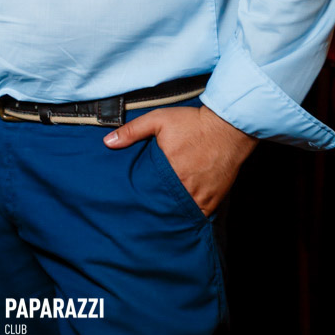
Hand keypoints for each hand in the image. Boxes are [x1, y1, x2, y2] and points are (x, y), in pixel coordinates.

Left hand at [103, 103, 255, 215]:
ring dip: (171, 213)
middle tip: (142, 212)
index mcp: (168, 170)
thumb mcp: (159, 119)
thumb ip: (132, 131)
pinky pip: (198, 215)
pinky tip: (180, 214)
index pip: (147, 193)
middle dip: (153, 208)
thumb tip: (108, 142)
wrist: (227, 127)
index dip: (139, 198)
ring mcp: (201, 196)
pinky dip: (189, 215)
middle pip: (163, 206)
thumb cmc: (192, 123)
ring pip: (180, 214)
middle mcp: (185, 187)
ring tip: (160, 214)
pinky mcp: (214, 200)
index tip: (130, 201)